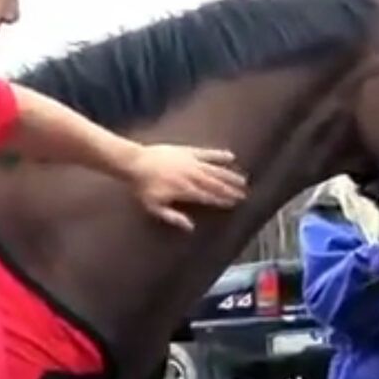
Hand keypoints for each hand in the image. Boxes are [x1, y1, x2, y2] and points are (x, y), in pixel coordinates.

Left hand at [125, 144, 246, 230]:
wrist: (134, 161)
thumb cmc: (142, 186)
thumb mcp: (154, 206)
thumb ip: (173, 217)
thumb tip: (190, 227)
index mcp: (185, 190)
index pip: (208, 196)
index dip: (222, 200)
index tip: (234, 203)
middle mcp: (192, 176)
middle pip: (215, 183)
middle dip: (230, 189)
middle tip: (244, 194)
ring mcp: (191, 162)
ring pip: (215, 169)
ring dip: (229, 175)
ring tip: (242, 179)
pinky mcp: (188, 151)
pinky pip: (207, 152)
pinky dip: (219, 154)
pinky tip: (231, 155)